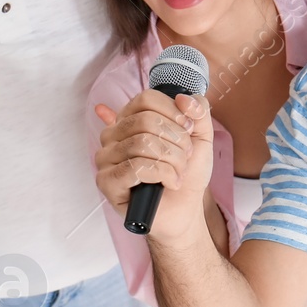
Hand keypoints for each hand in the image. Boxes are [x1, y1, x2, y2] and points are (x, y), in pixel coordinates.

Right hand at [93, 90, 213, 244]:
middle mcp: (113, 135)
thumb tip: (182, 97)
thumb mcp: (200, 136)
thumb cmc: (186, 173)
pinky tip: (169, 183)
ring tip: (178, 173)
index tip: (188, 130)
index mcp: (130, 119)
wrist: (185, 209)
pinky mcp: (107, 181)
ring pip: (142, 143)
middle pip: (145, 120)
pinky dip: (162, 174)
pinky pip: (135, 167)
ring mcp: (106, 158)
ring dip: (173, 160)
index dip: (173, 112)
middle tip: (185, 157)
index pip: (146, 98)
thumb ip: (198, 111)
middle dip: (177, 140)